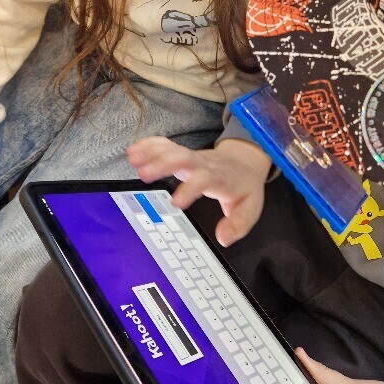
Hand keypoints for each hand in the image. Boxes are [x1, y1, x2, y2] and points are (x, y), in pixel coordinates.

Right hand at [126, 137, 270, 246]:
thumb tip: (223, 239)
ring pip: (172, 150)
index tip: (175, 203)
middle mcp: (203, 164)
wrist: (244, 161)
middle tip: (143, 175)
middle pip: (183, 158)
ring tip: (133, 159)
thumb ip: (238, 224)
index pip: (204, 180)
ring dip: (152, 153)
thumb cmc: (243, 187)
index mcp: (219, 178)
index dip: (190, 189)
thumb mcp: (250, 209)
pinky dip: (149, 145)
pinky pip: (166, 145)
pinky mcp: (183, 153)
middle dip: (163, 164)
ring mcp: (192, 156)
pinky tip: (133, 151)